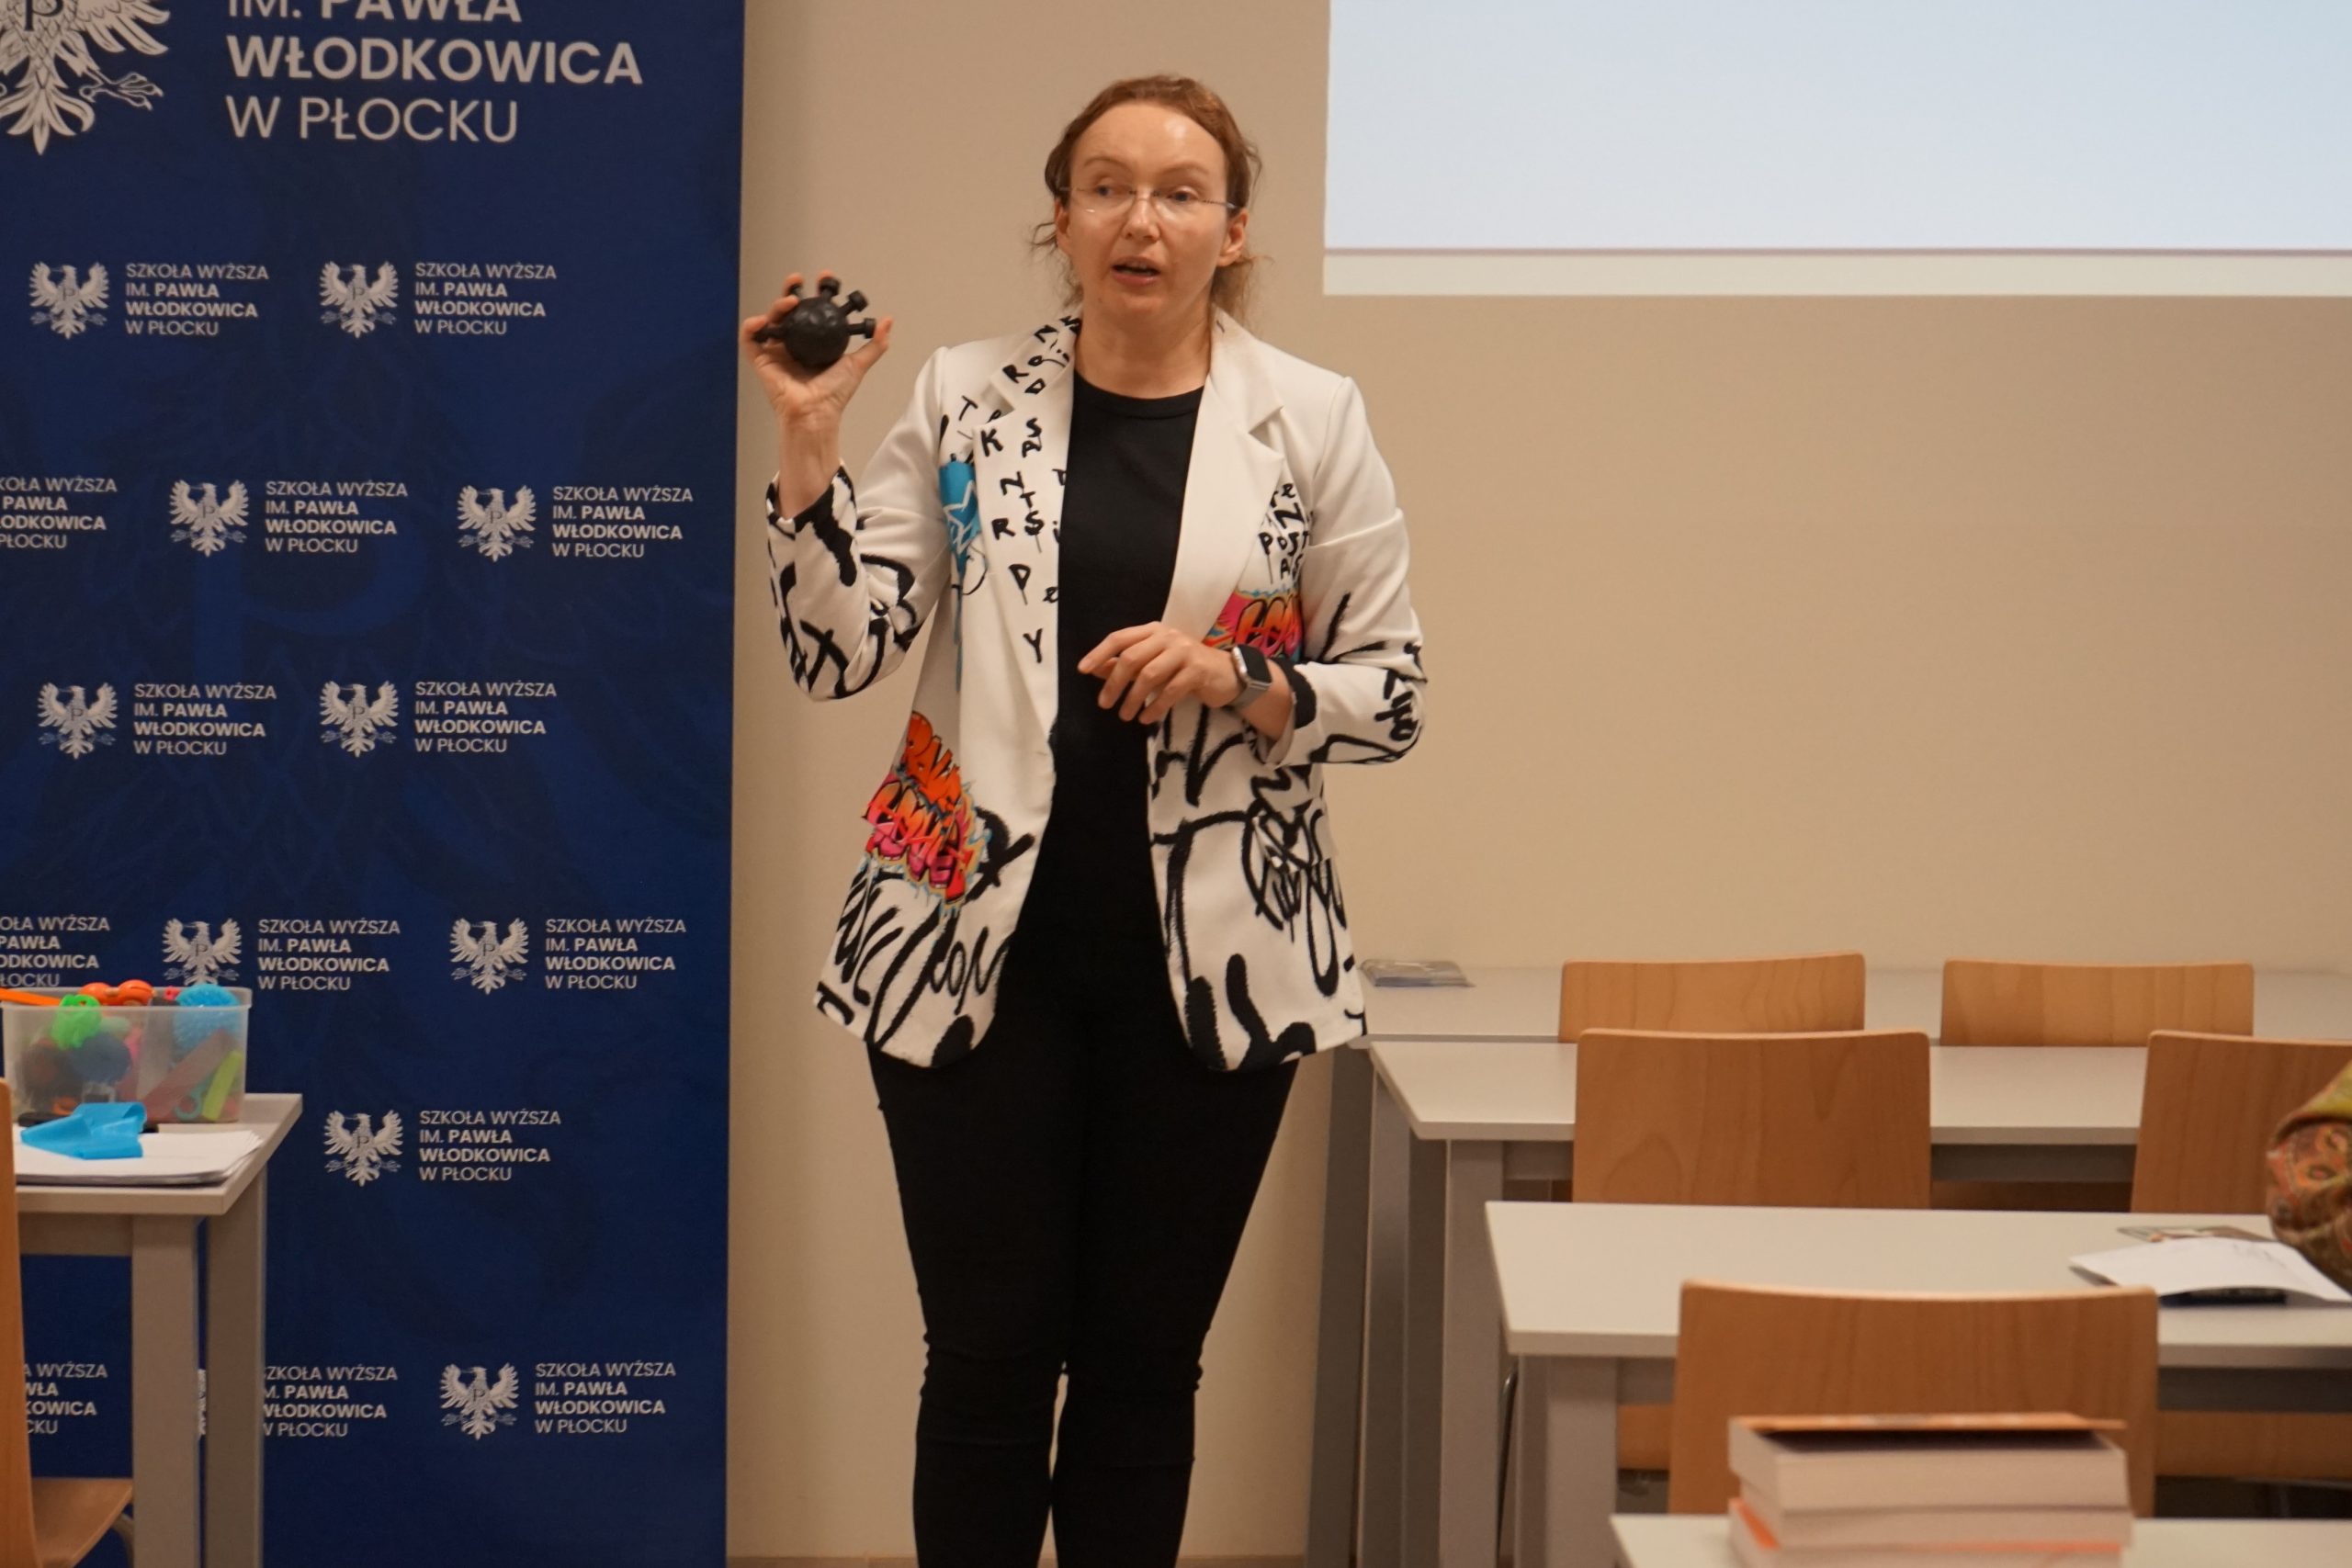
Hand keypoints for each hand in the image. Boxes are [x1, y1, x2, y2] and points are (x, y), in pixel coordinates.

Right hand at [740, 270, 893, 432]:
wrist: (816, 413)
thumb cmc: (834, 394)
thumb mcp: (858, 364)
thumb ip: (874, 344)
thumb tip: (887, 321)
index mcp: (813, 341)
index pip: (813, 310)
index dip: (817, 292)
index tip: (826, 279)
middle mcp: (794, 343)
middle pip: (789, 310)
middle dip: (792, 290)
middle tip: (798, 280)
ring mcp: (776, 351)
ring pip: (771, 320)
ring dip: (776, 305)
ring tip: (789, 300)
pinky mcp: (761, 361)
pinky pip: (750, 340)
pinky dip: (751, 327)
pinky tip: (762, 320)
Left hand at [1078, 622, 1239, 724]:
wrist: (1226, 674)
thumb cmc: (1184, 668)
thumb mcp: (1154, 662)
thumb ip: (1127, 664)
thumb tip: (1096, 670)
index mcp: (1153, 630)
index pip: (1120, 638)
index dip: (1099, 653)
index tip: (1083, 670)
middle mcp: (1167, 636)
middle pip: (1132, 657)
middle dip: (1114, 683)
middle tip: (1105, 704)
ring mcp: (1184, 651)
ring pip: (1149, 674)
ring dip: (1133, 698)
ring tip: (1125, 716)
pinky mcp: (1197, 670)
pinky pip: (1170, 690)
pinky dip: (1156, 707)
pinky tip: (1147, 718)